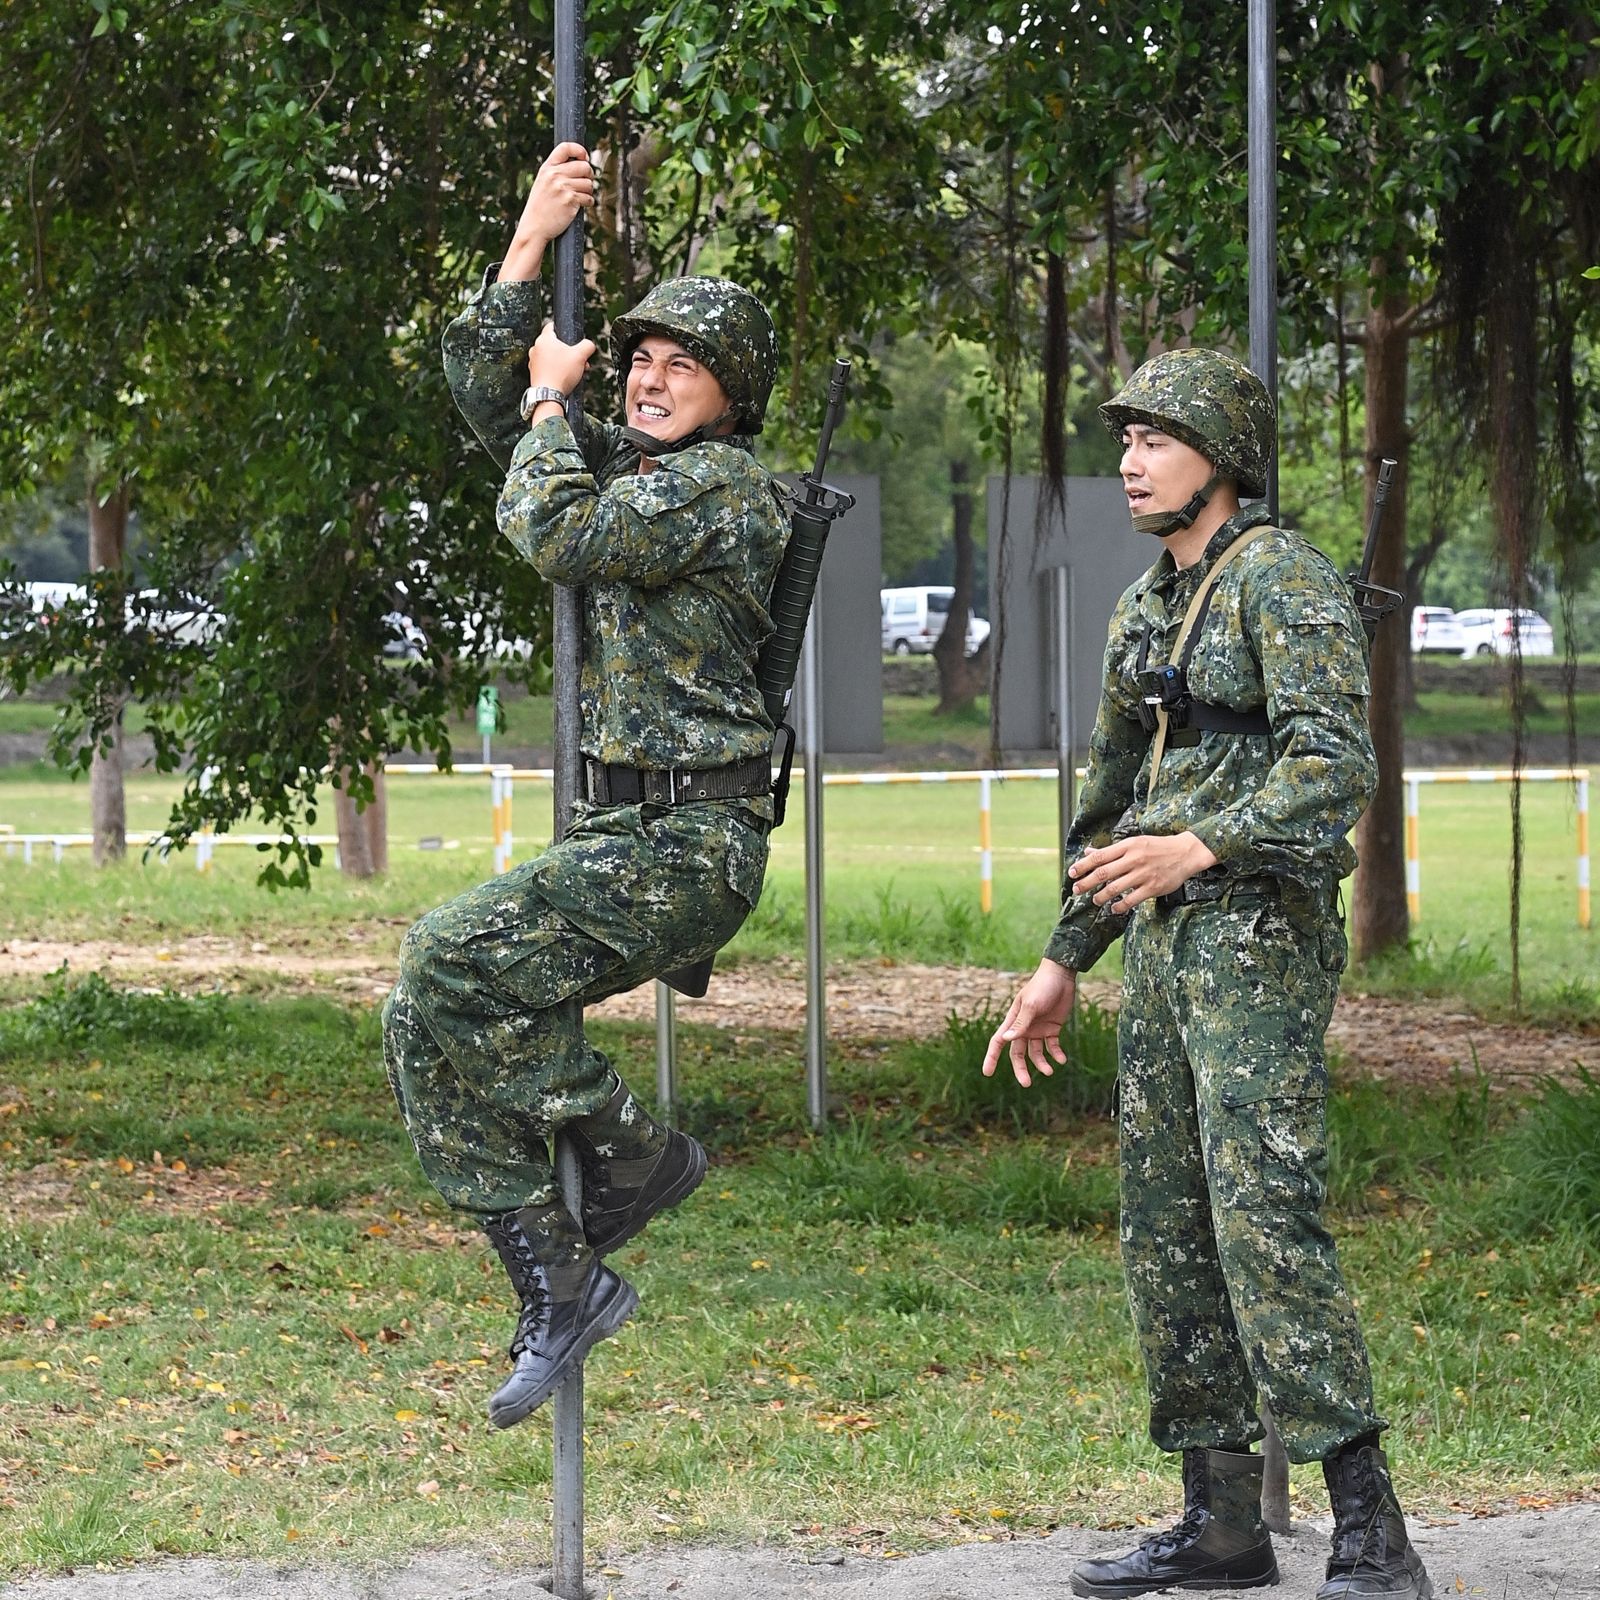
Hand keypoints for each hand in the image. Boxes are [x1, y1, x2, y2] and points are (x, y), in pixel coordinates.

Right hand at [500, 142, 594, 281]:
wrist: (534, 227)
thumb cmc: (540, 207)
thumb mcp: (542, 183)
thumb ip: (556, 172)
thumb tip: (580, 164)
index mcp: (547, 168)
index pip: (565, 147)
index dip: (579, 150)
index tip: (584, 158)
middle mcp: (555, 175)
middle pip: (584, 166)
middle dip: (589, 174)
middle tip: (586, 182)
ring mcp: (563, 187)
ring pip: (589, 183)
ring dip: (588, 191)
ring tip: (580, 198)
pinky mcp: (571, 200)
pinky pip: (589, 198)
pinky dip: (588, 202)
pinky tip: (580, 206)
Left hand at [527, 323, 595, 396]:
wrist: (548, 395)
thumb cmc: (561, 374)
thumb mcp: (581, 355)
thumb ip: (587, 345)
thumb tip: (589, 345)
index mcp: (544, 339)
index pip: (552, 326)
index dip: (563, 329)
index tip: (569, 337)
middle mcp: (535, 348)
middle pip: (555, 345)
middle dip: (568, 352)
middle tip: (578, 360)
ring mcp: (533, 362)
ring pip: (551, 357)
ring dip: (563, 362)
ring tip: (574, 372)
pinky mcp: (534, 374)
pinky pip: (547, 368)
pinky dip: (556, 371)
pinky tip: (564, 379)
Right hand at [981, 959, 1075, 1087]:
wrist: (1061, 976)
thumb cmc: (1042, 987)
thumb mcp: (1031, 1005)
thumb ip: (1021, 1023)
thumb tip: (1006, 1040)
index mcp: (1013, 1021)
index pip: (998, 1041)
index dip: (991, 1057)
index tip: (986, 1072)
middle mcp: (1023, 1028)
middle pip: (1017, 1053)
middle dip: (1020, 1069)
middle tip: (1026, 1084)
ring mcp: (1037, 1029)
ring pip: (1035, 1053)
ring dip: (1041, 1064)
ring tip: (1050, 1071)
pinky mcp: (1052, 1028)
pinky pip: (1052, 1046)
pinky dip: (1056, 1054)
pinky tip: (1062, 1060)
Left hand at [1068, 831, 1217, 912]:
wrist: (1186, 852)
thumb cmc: (1157, 847)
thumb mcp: (1134, 843)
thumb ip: (1111, 850)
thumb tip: (1088, 851)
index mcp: (1127, 846)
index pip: (1099, 856)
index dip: (1082, 865)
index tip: (1071, 873)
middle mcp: (1134, 859)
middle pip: (1103, 873)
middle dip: (1086, 883)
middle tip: (1076, 890)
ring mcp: (1143, 874)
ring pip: (1115, 888)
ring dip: (1101, 897)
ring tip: (1095, 900)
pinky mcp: (1152, 887)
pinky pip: (1131, 900)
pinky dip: (1119, 906)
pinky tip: (1114, 909)